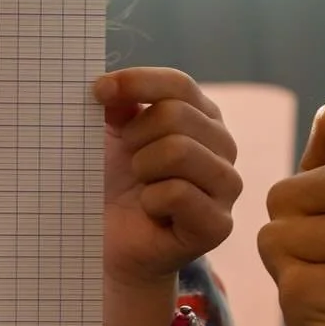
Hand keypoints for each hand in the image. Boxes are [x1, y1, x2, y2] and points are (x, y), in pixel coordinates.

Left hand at [95, 68, 240, 325]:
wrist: (109, 243)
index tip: (97, 92)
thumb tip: (112, 87)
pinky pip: (179, 193)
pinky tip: (150, 211)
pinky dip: (151, 201)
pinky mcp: (219, 223)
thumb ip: (118, 103)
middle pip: (175, 114)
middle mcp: (223, 145)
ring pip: (179, 150)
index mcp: (202, 116)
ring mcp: (227, 185)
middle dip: (135, 136)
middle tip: (127, 161)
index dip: (136, 83)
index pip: (178, 84)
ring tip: (140, 185)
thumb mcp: (109, 134)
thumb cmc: (113, 183)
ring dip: (143, 167)